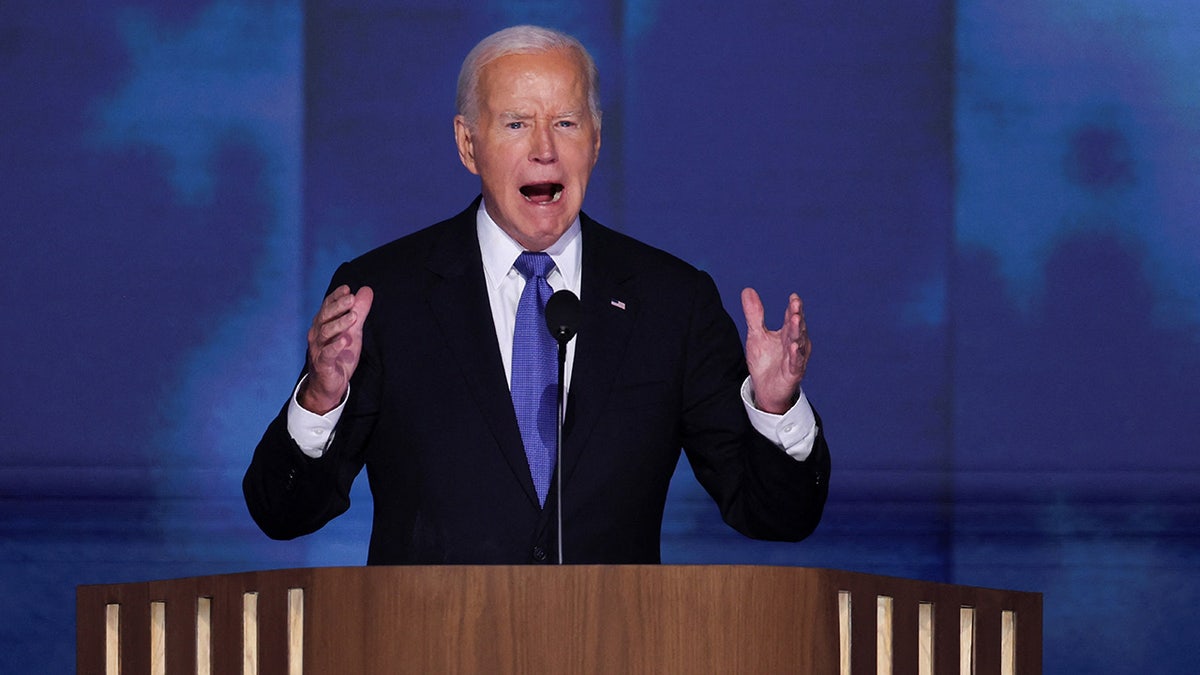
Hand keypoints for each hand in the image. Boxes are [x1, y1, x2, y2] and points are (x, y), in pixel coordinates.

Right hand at [299, 284, 373, 413]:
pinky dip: (336, 346)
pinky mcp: (323, 364)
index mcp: (323, 324)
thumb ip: (359, 311)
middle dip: (338, 306)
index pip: (327, 306)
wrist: (329, 385)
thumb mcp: (353, 331)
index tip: (347, 289)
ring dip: (339, 323)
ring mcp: (318, 349)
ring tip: (353, 317)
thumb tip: (366, 290)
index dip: (336, 297)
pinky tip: (345, 340)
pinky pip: (327, 353)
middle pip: (325, 316)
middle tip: (351, 298)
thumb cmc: (340, 355)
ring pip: (325, 333)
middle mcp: (317, 334)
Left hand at [741, 288, 810, 413]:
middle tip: (796, 304)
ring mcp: (795, 358)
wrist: (766, 389)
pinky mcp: (793, 373)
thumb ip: (754, 314)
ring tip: (796, 319)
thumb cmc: (765, 361)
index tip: (793, 297)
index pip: (790, 317)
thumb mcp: (756, 335)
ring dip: (798, 331)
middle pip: (797, 327)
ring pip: (799, 342)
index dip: (792, 307)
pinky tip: (795, 346)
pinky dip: (796, 355)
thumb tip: (747, 290)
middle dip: (796, 315)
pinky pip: (795, 363)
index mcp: (787, 333)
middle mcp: (795, 343)